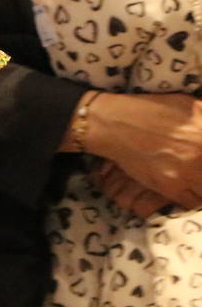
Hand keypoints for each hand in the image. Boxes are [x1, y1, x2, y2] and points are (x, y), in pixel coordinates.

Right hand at [86, 92, 201, 208]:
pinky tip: (187, 188)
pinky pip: (193, 202)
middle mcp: (201, 151)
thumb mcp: (189, 104)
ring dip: (201, 185)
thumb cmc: (150, 110)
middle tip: (197, 165)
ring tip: (194, 177)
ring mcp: (188, 171)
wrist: (113, 123)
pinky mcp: (171, 186)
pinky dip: (193, 198)